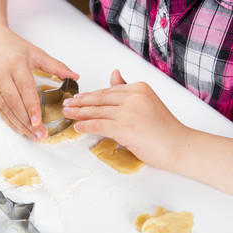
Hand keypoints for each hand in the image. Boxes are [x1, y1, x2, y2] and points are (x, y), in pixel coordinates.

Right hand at [0, 27, 78, 141]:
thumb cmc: (11, 45)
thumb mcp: (35, 52)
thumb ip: (56, 65)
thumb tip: (75, 75)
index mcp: (16, 64)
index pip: (25, 90)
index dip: (32, 108)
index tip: (39, 122)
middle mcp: (1, 75)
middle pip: (15, 103)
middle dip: (28, 122)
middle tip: (40, 135)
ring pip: (6, 109)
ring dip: (19, 125)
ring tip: (32, 136)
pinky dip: (9, 120)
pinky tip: (19, 129)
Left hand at [62, 70, 185, 169]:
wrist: (178, 146)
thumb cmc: (163, 128)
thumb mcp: (146, 102)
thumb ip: (127, 88)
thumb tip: (114, 73)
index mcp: (138, 88)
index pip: (107, 91)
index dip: (89, 95)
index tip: (77, 98)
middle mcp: (133, 97)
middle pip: (99, 99)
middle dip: (79, 103)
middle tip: (66, 105)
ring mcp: (129, 112)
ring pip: (96, 111)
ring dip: (78, 113)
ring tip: (67, 114)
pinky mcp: (125, 128)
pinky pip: (99, 125)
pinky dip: (86, 126)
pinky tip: (77, 127)